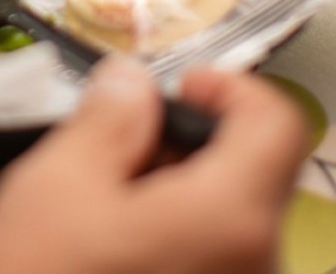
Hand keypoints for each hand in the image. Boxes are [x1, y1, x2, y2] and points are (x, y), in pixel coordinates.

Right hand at [0, 57, 308, 273]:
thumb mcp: (58, 180)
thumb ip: (109, 119)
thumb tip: (133, 80)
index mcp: (229, 218)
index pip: (277, 126)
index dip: (232, 88)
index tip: (177, 86)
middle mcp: (254, 264)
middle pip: (251, 174)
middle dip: (187, 142)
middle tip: (116, 142)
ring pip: (226, 218)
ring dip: (172, 188)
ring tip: (98, 195)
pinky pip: (209, 257)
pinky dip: (170, 230)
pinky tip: (108, 241)